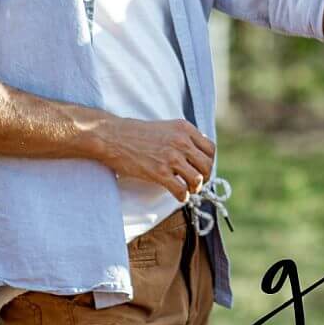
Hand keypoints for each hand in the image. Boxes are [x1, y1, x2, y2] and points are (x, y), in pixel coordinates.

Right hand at [92, 116, 214, 200]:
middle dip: (205, 177)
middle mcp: (181, 142)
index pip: (210, 149)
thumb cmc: (136, 133)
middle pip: (207, 165)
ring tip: (189, 190)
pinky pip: (181, 189)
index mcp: (185, 129)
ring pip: (197, 179)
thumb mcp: (165, 127)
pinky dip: (183, 196)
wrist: (113, 136)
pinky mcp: (159, 172)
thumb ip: (182, 137)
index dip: (209, 161)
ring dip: (195, 188)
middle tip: (198, 183)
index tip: (203, 168)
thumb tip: (195, 153)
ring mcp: (171, 157)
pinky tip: (180, 197)